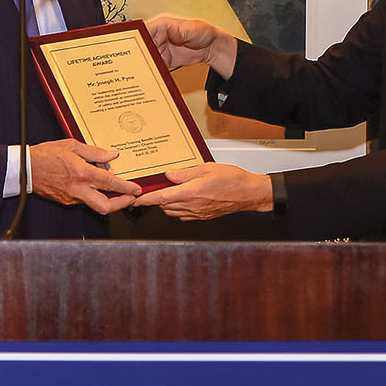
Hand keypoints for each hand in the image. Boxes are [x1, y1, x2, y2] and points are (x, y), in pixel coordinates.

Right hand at [28, 138, 141, 213]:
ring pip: (95, 205)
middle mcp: (78, 189)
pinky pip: (85, 201)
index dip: (127, 188)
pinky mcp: (66, 201)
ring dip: (108, 199)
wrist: (24, 168)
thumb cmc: (44, 155)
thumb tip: (111, 155)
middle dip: (122, 204)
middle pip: (105, 206)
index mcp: (82, 174)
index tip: (136, 189)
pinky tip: (96, 187)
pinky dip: (94, 195)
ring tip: (116, 190)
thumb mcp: (72, 146)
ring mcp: (72, 197)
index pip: (111, 184)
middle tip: (131, 198)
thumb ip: (95, 152)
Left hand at [131, 163, 272, 219]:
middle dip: (156, 200)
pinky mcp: (204, 217)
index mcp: (191, 192)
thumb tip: (169, 175)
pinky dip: (178, 209)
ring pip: (173, 212)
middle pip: (165, 206)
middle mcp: (193, 205)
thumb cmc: (233, 180)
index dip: (146, 200)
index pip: (162, 198)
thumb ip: (185, 173)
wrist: (249, 193)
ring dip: (167, 204)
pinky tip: (182, 201)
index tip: (136, 200)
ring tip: (169, 193)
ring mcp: (198, 213)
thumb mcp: (207, 168)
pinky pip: (184, 216)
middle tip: (154, 190)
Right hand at [145, 13, 237, 75]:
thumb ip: (181, 31)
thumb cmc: (202, 32)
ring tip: (141, 70)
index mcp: (162, 25)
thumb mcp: (193, 29)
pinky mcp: (164, 60)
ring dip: (143, 63)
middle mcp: (158, 37)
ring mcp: (160, 49)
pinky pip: (154, 65)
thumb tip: (171, 30)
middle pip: (142, 45)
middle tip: (136, 61)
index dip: (137, 38)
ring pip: (146, 56)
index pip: (144, 30)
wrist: (210, 47)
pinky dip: (151, 70)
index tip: (133, 46)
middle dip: (137, 53)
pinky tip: (150, 75)